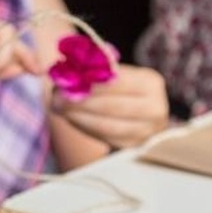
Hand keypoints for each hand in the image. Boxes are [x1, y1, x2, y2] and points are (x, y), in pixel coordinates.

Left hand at [52, 63, 169, 148]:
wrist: (134, 114)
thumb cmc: (116, 88)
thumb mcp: (110, 72)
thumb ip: (92, 66)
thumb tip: (58, 67)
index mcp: (150, 82)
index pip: (117, 82)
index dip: (89, 83)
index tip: (65, 82)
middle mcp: (156, 108)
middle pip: (112, 106)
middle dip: (80, 102)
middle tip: (56, 99)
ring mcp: (148, 131)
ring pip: (107, 126)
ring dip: (79, 117)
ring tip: (59, 109)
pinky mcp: (135, 146)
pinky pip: (106, 139)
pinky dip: (85, 128)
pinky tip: (72, 119)